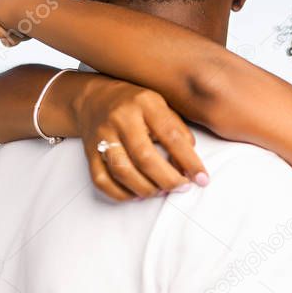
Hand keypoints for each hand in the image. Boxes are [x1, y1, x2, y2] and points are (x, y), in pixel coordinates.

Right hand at [75, 79, 208, 200]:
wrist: (94, 98)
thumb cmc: (137, 105)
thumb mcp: (163, 107)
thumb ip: (179, 133)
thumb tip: (189, 167)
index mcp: (146, 104)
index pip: (171, 136)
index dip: (189, 161)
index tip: (202, 179)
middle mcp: (121, 119)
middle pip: (144, 158)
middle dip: (168, 179)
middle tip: (182, 187)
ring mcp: (102, 136)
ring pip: (122, 171)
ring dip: (146, 189)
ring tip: (161, 191)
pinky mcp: (89, 152)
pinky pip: (101, 180)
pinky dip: (121, 193)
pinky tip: (137, 194)